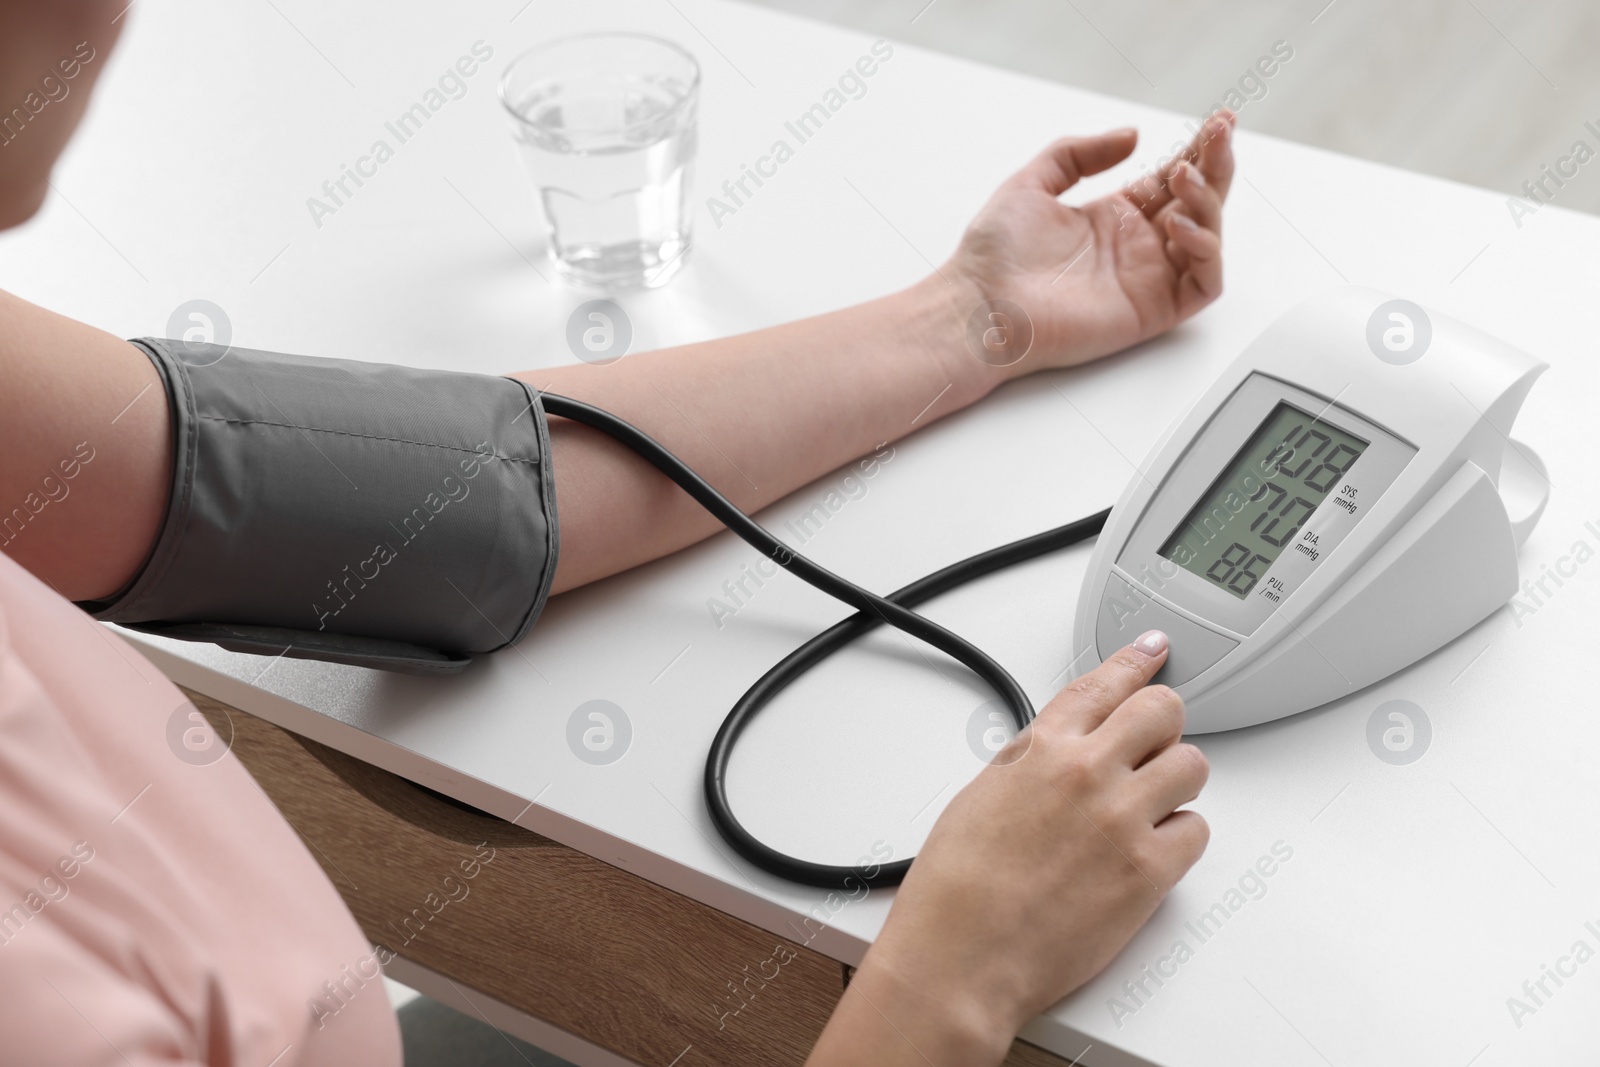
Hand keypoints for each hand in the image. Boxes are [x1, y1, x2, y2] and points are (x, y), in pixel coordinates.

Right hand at [808, 632, 1208, 1064]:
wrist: (961, 958)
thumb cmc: (955, 888)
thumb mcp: (980, 795)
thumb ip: (1029, 760)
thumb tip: (1059, 745)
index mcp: (1042, 749)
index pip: (1102, 685)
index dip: (1135, 662)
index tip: (1153, 650)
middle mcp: (1088, 772)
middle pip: (1163, 712)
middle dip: (1162, 724)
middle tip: (1151, 746)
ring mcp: (1123, 819)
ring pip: (1191, 766)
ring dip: (1174, 781)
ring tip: (1145, 808)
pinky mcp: (1149, 872)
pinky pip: (1196, 831)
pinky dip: (1179, 837)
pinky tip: (1147, 850)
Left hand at [945, 112, 1235, 376]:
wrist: (980, 305)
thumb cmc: (994, 255)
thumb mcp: (1031, 182)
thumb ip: (1079, 153)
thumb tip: (1131, 135)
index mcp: (1112, 217)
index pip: (1172, 180)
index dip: (1198, 150)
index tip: (1216, 121)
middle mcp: (1135, 246)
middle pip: (1199, 201)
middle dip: (1216, 164)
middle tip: (1221, 133)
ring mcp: (1147, 278)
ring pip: (1209, 237)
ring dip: (1208, 201)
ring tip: (1181, 178)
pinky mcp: (1152, 310)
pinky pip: (1204, 283)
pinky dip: (1206, 250)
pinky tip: (1178, 225)